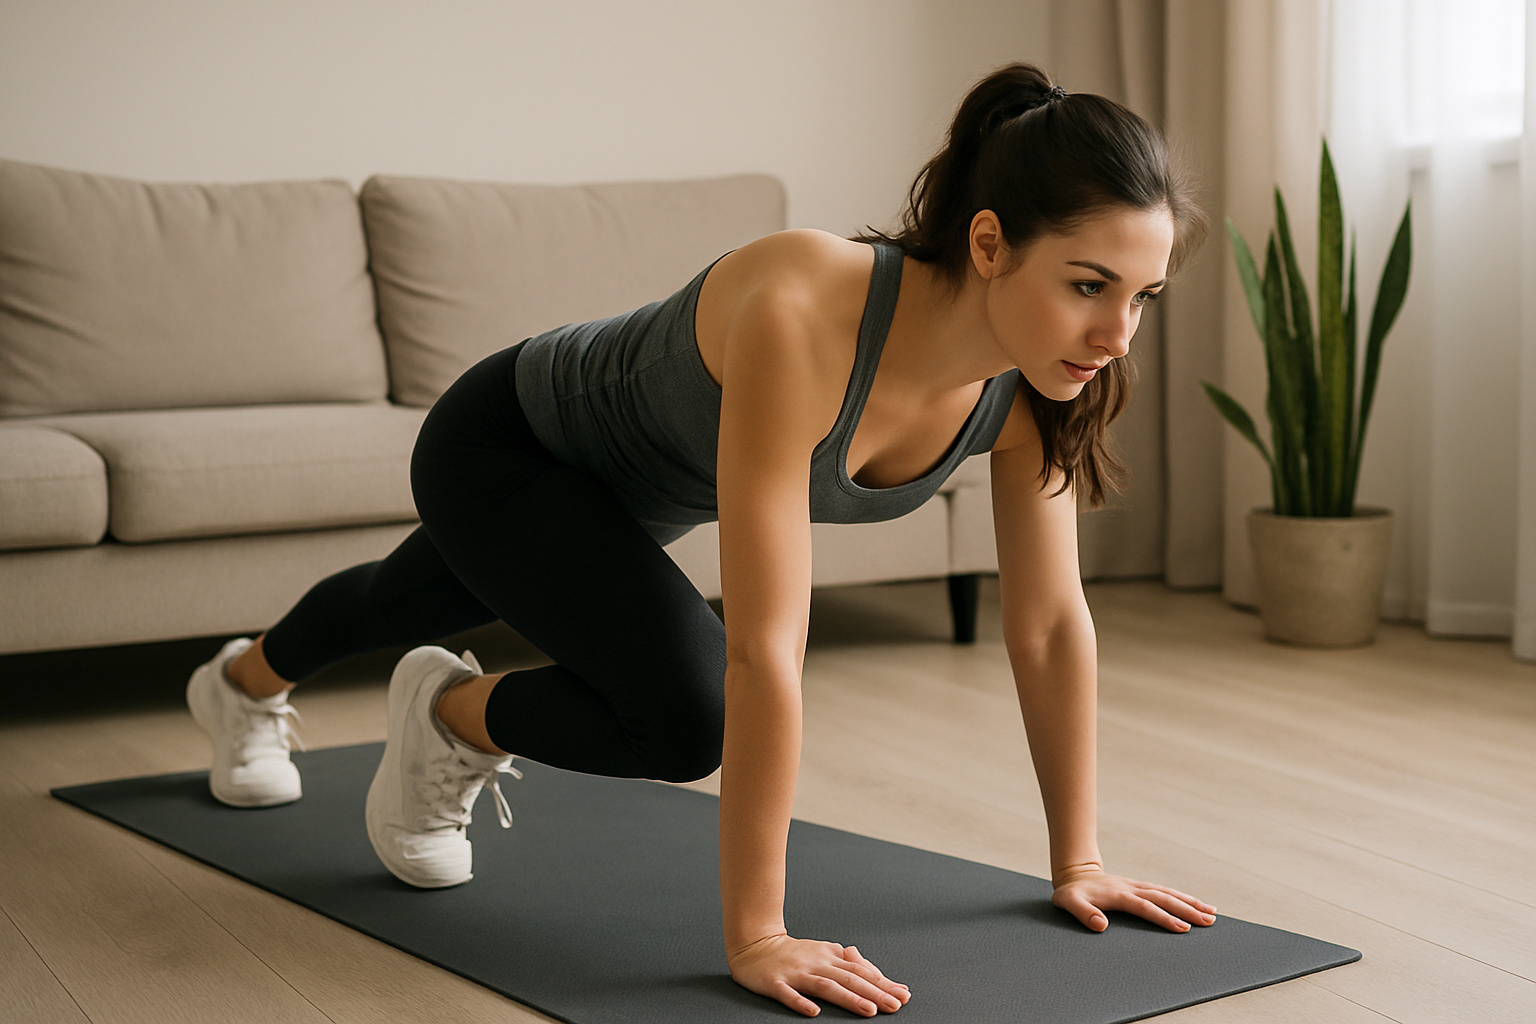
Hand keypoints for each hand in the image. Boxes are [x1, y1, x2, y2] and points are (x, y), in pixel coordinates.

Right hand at [728, 932, 910, 1017]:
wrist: (754, 944)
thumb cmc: (793, 953)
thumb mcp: (824, 952)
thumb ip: (849, 962)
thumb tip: (876, 973)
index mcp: (830, 956)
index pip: (861, 970)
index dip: (883, 982)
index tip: (903, 994)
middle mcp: (817, 963)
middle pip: (849, 978)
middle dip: (875, 992)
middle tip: (895, 1004)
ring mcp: (796, 973)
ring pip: (826, 986)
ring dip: (849, 998)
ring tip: (869, 1010)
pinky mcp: (775, 983)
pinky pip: (788, 994)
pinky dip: (801, 1003)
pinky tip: (814, 1012)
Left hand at [1052, 867, 1216, 933]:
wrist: (1075, 875)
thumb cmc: (1071, 893)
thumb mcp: (1068, 902)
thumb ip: (1082, 913)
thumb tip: (1101, 926)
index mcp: (1118, 894)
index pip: (1145, 907)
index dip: (1163, 917)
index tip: (1182, 928)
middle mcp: (1132, 888)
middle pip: (1163, 898)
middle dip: (1187, 909)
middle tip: (1208, 921)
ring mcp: (1138, 886)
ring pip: (1168, 893)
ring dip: (1189, 902)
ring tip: (1212, 913)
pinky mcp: (1140, 888)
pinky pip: (1164, 892)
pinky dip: (1181, 897)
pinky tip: (1196, 904)